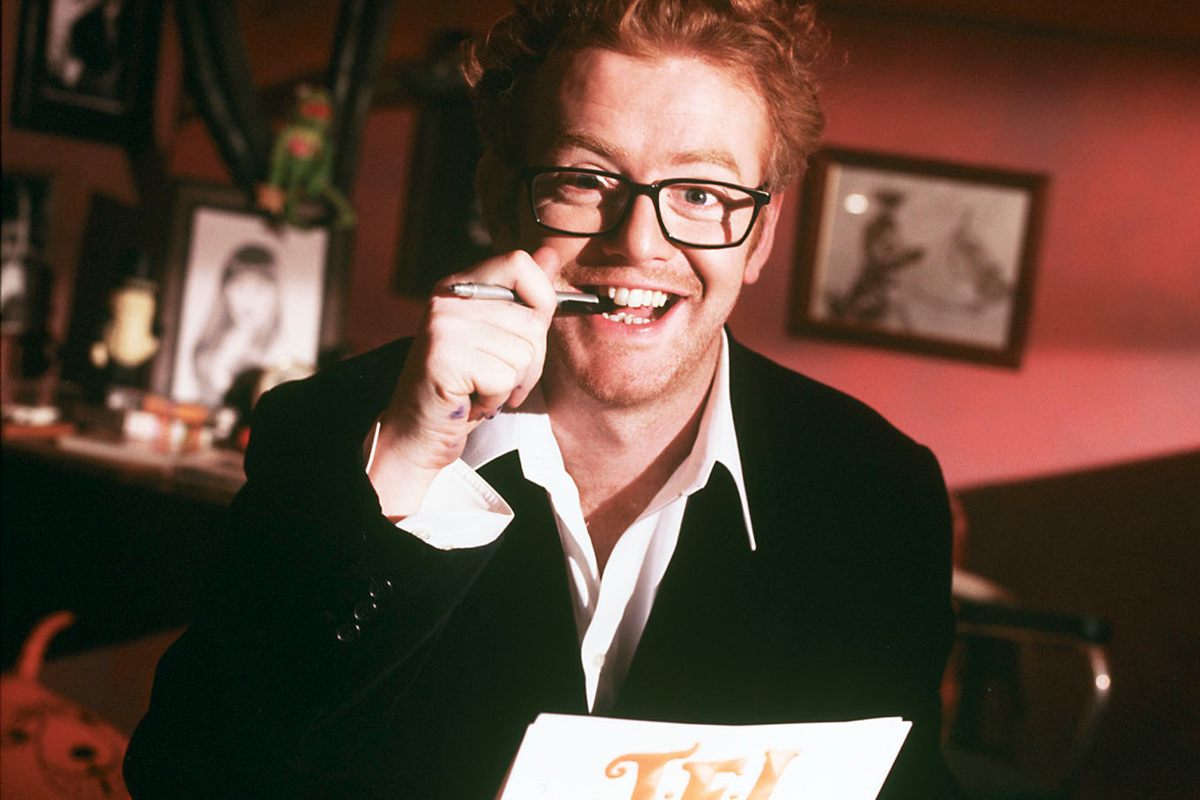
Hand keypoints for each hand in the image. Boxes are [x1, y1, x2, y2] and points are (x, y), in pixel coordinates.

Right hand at [368, 247, 560, 517]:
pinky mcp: (444, 357)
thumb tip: (551, 253)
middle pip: (531, 320)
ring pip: (523, 352)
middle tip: (497, 378)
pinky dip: (495, 399)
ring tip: (479, 388)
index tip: (530, 334)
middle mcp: (449, 298)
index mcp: (461, 286)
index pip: (520, 262)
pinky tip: (471, 401)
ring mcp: (443, 325)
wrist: (417, 432)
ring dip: (510, 384)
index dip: (542, 298)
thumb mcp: (497, 337)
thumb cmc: (462, 388)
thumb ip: (522, 297)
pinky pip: (504, 377)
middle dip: (529, 362)